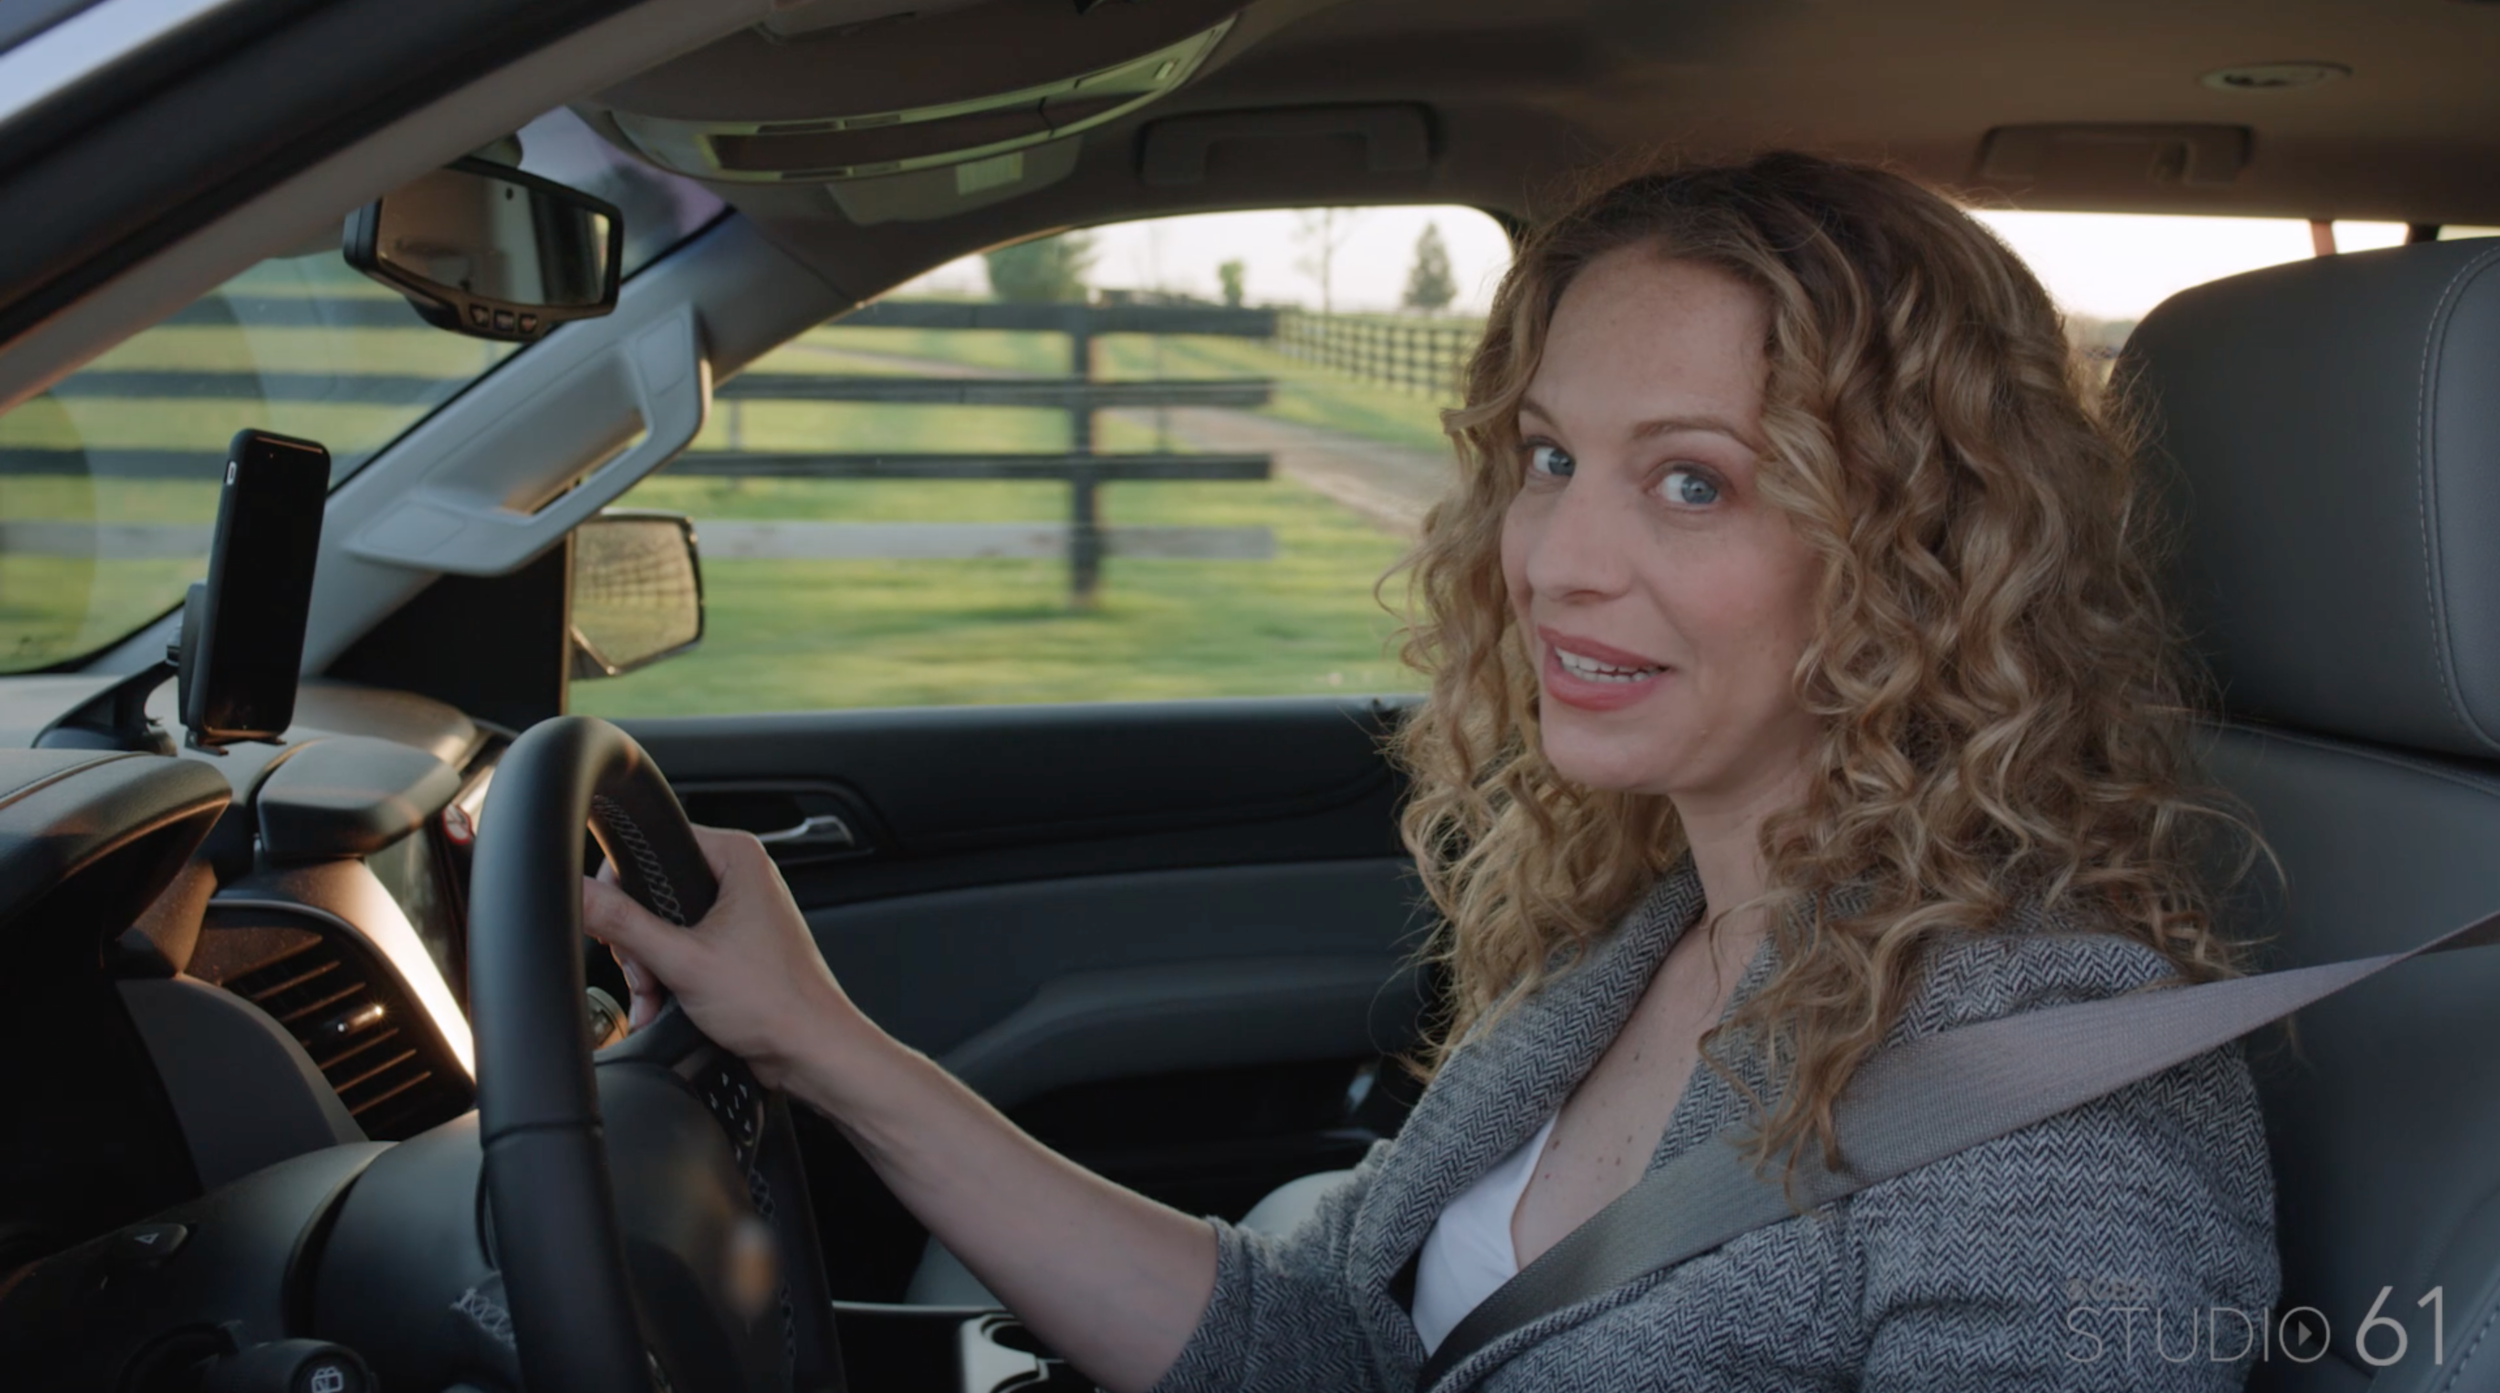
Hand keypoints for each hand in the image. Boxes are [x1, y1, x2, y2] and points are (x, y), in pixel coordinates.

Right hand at [580, 824, 872, 1091]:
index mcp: (736, 857)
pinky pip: (678, 950)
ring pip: (660, 927)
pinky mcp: (729, 947)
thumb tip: (581, 894)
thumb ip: (623, 924)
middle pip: (651, 892)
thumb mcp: (683, 960)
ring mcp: (734, 914)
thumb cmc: (776, 1002)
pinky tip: (660, 1005)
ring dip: (647, 967)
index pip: (654, 844)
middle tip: (647, 972)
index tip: (616, 925)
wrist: (810, 1050)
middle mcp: (738, 878)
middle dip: (636, 942)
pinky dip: (663, 978)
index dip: (623, 886)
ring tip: (657, 995)